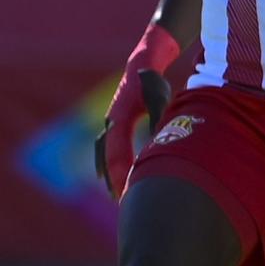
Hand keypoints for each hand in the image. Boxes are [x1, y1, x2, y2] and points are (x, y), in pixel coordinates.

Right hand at [94, 23, 181, 198]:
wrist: (142, 65)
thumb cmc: (153, 82)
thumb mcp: (160, 100)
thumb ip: (160, 120)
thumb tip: (161, 141)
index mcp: (119, 118)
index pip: (117, 153)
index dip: (121, 173)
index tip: (126, 190)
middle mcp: (110, 122)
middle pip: (107, 156)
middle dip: (113, 178)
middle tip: (120, 200)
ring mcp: (109, 121)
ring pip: (103, 152)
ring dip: (108, 172)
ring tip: (114, 193)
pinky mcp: (114, 122)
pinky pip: (106, 146)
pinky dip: (106, 161)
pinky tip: (107, 175)